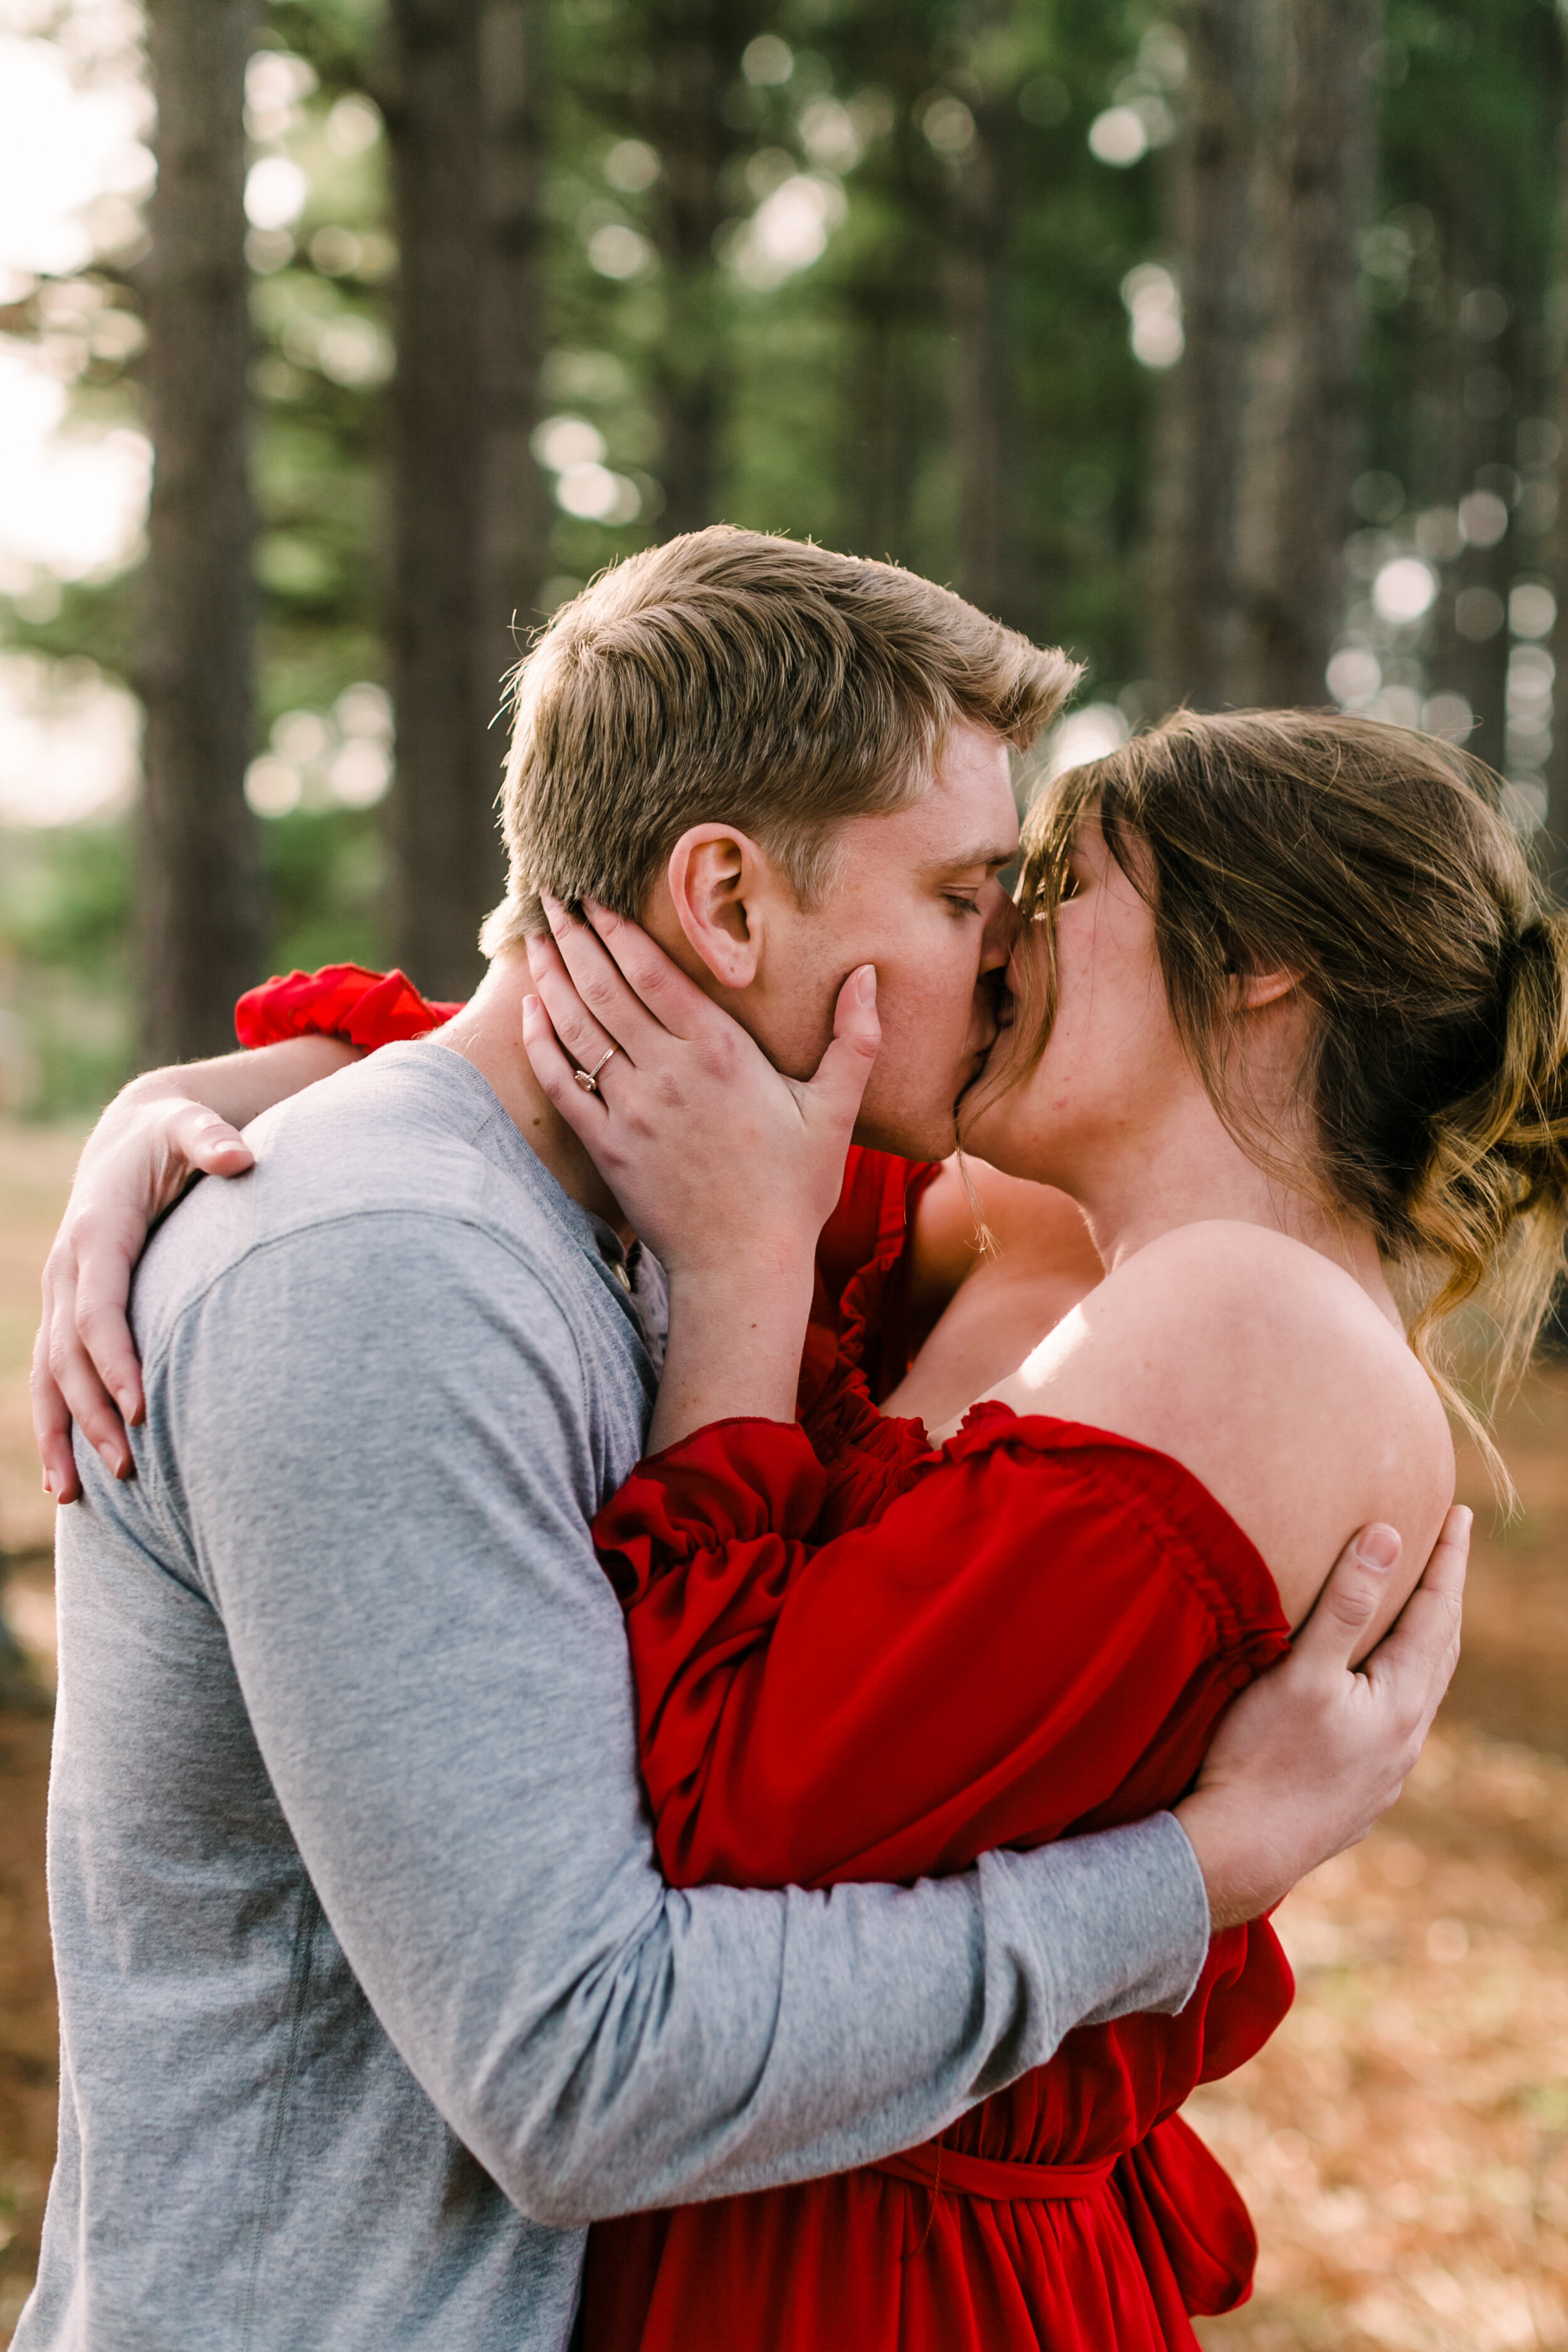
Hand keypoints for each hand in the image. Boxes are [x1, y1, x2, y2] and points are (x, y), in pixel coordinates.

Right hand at [33, 1096, 253, 1499]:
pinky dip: (53, 1423)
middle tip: (127, 1468)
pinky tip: (64, 1478)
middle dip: (92, 1414)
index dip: (117, 1361)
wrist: (128, 1136)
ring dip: (59, 1434)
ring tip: (72, 1495)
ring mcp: (61, 1293)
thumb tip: (241, 1157)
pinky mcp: (67, 1311)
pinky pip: (49, 1375)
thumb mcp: (191, 1126)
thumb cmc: (171, 1137)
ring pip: (47, 1375)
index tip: (143, 1409)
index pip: (99, 1311)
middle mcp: (68, 1269)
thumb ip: (212, 1139)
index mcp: (97, 1234)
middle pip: (68, 1356)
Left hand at [522, 896, 880, 1448]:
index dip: (619, 929)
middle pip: (606, 987)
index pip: (654, 972)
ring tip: (537, 940)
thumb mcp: (834, 1113)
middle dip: (575, 937)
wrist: (744, 1266)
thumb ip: (853, 1040)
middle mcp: (668, 1072)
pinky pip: (561, 1082)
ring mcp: (631, 1109)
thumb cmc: (794, 1191)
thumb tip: (868, 975)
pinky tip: (531, 1011)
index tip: (595, 897)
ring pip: (578, 1027)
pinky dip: (541, 1042)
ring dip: (552, 978)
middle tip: (552, 898)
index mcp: (721, 1052)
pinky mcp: (606, 1146)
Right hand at [1175, 1505, 1467, 1928]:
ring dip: (1426, 1646)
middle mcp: (1406, 1738)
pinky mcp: (1361, 1796)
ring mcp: (1387, 1773)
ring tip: (1420, 1615)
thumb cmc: (1261, 1757)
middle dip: (1445, 1597)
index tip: (1460, 1516)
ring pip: (1421, 1694)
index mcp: (1400, 1702)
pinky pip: (1396, 1726)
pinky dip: (1399, 1687)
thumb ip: (1345, 1604)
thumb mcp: (1301, 1672)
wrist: (1239, 1854)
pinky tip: (1375, 1694)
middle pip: (1440, 1652)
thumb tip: (1389, 1537)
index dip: (1448, 1561)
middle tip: (1449, 1551)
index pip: (1436, 1613)